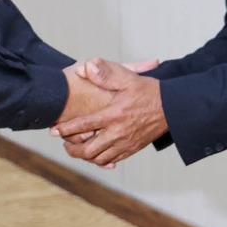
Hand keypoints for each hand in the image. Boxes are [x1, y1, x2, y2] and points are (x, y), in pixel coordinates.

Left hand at [51, 58, 167, 167]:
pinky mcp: (133, 149)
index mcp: (114, 115)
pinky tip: (96, 154)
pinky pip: (112, 160)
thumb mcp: (128, 79)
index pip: (83, 125)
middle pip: (88, 150)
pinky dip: (100, 160)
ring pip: (99, 158)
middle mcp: (118, 133)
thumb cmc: (150, 92)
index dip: (65, 129)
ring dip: (85, 156)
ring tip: (77, 148)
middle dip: (72, 149)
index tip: (54, 130)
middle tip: (65, 143)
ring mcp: (126, 143)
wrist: (173, 109)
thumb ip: (106, 74)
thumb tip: (87, 67)